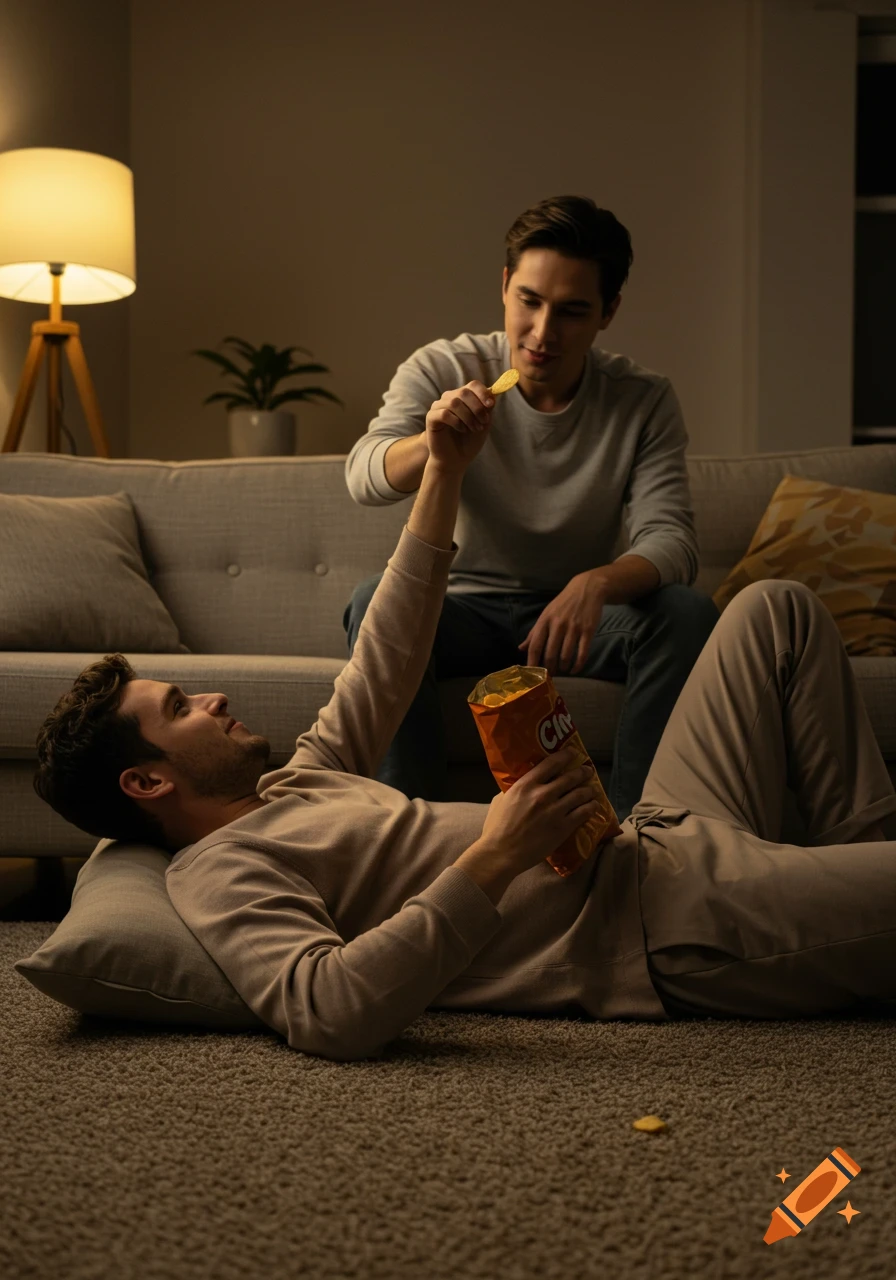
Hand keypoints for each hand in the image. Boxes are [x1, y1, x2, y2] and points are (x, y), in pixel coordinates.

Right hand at [423, 380, 493, 472]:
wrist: (456, 460)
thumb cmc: (469, 441)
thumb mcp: (484, 423)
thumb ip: (487, 407)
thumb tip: (492, 392)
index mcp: (463, 397)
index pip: (473, 385)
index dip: (483, 393)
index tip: (491, 405)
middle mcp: (449, 398)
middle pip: (464, 392)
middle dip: (477, 408)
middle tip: (483, 422)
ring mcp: (438, 407)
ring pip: (454, 402)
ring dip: (468, 417)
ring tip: (474, 429)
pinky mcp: (431, 418)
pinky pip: (444, 413)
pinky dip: (456, 422)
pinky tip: (462, 430)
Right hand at [478, 746, 601, 875]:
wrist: (501, 853)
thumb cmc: (497, 827)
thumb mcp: (501, 799)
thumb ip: (517, 789)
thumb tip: (526, 784)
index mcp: (526, 785)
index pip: (551, 763)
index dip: (566, 755)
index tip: (573, 753)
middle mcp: (543, 794)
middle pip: (571, 777)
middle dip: (582, 772)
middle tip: (587, 771)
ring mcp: (555, 811)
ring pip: (580, 794)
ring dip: (589, 790)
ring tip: (592, 790)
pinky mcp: (563, 828)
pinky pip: (584, 813)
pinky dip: (591, 807)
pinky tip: (593, 806)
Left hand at [518, 570, 607, 674]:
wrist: (588, 588)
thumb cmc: (564, 603)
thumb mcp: (546, 614)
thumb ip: (534, 632)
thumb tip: (521, 648)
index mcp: (545, 620)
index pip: (535, 646)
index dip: (532, 662)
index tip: (532, 674)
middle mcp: (558, 625)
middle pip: (550, 654)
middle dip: (549, 668)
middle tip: (550, 674)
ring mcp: (574, 628)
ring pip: (566, 656)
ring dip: (563, 667)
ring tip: (563, 669)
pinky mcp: (588, 631)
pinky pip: (582, 653)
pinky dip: (578, 665)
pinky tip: (574, 669)